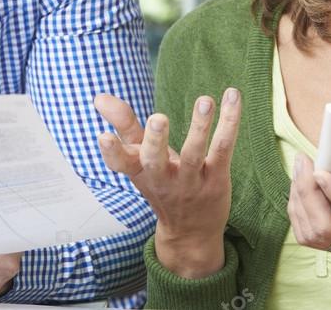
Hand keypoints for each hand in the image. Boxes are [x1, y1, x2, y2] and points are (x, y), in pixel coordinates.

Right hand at [94, 88, 242, 277]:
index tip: (103, 136)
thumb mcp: (139, 160)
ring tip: (204, 101)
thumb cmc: (162, 184)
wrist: (191, 232)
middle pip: (155, 162)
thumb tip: (98, 97)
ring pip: (194, 154)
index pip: (120, 164)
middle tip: (157, 118)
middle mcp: (163, 179)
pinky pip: (222, 150)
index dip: (111, 152)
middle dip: (156, 140)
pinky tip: (232, 97)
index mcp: (140, 171)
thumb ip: (123, 126)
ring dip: (199, 127)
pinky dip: (229, 123)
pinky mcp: (217, 179)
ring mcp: (191, 181)